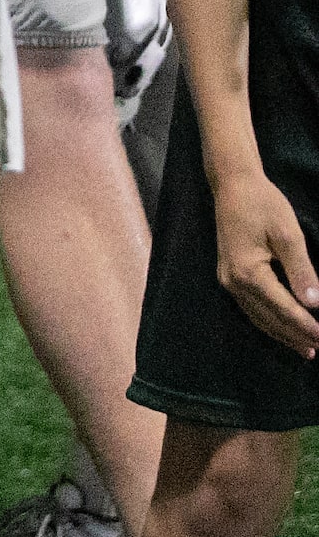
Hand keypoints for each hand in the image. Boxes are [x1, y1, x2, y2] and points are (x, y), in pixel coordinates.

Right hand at [214, 170, 318, 358]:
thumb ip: (301, 270)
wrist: (233, 186)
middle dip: (295, 335)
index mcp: (248, 272)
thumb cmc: (263, 205)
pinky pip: (250, 307)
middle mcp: (233, 281)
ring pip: (257, 316)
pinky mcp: (228, 276)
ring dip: (281, 333)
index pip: (283, 307)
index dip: (305, 325)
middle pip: (268, 317)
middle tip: (318, 350)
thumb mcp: (288, 234)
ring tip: (305, 348)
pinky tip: (280, 328)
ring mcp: (228, 280)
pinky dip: (267, 322)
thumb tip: (314, 304)